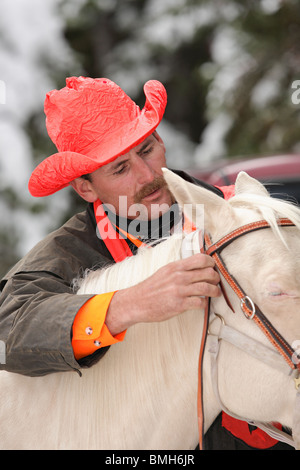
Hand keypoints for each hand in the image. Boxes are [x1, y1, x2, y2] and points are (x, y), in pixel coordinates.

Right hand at [105, 253, 220, 334]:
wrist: (136, 302)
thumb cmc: (151, 288)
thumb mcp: (165, 271)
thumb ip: (180, 269)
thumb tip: (197, 267)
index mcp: (175, 267)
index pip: (201, 259)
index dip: (211, 263)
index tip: (213, 267)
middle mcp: (179, 277)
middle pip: (208, 273)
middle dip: (216, 278)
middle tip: (216, 281)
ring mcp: (179, 291)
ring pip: (207, 288)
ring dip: (215, 291)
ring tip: (216, 293)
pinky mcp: (179, 304)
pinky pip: (200, 302)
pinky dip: (205, 303)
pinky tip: (202, 303)